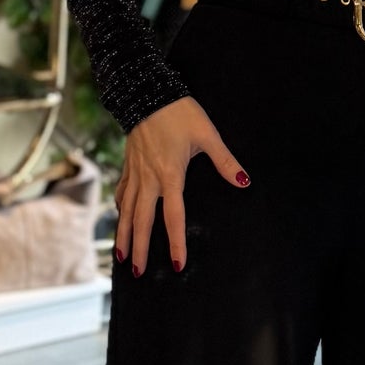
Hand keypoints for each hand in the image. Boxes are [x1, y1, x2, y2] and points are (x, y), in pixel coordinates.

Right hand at [115, 96, 248, 274]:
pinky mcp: (128, 165)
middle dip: (140, 249)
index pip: (173, 216)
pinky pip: (122, 193)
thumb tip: (244, 181)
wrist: (146, 91)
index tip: (178, 264)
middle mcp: (149, 178)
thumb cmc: (179, 113)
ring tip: (122, 259)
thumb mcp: (207, 135)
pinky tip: (120, 221)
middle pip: (142, 221)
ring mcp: (135, 172)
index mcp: (170, 175)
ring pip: (127, 211)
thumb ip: (225, 161)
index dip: (175, 242)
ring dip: (124, 236)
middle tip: (139, 273)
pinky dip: (120, 211)